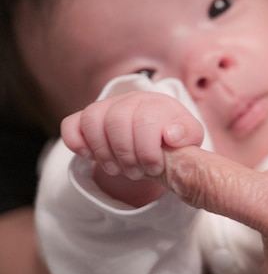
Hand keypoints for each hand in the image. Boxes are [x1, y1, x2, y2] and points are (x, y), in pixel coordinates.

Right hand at [62, 91, 203, 206]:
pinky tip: (90, 157)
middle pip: (116, 121)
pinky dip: (76, 142)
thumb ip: (187, 134)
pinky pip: (71, 124)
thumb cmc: (174, 137)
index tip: (154, 168)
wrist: (158, 135)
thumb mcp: (190, 137)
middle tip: (136, 173)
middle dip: (125, 154)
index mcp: (156, 102)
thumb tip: (170, 134)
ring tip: (117, 169)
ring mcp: (107, 107)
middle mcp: (130, 99)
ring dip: (103, 151)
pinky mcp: (88, 119)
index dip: (147, 150)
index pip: (145, 120)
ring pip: (92, 120)